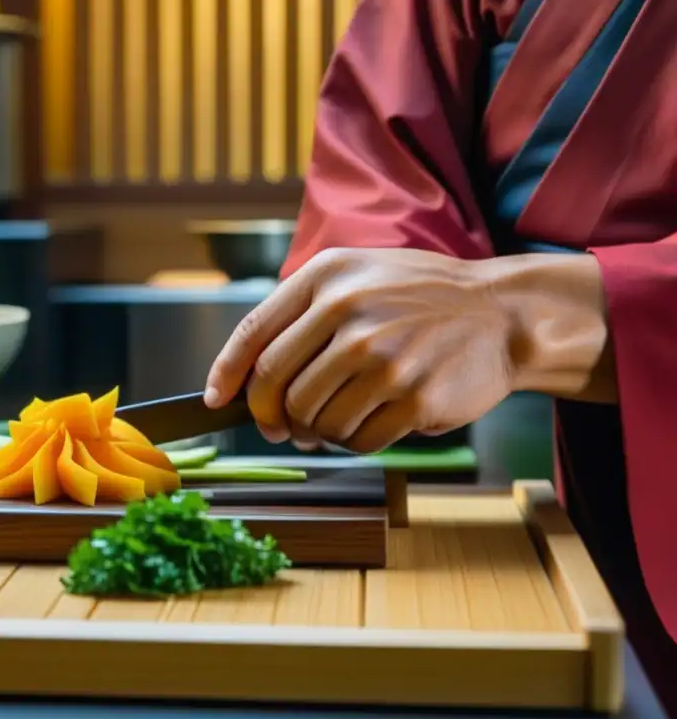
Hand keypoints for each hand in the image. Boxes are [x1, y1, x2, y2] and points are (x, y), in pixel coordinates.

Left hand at [203, 248, 518, 453]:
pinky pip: (356, 440)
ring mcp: (382, 357)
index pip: (254, 334)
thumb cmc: (418, 297)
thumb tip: (244, 380)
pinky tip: (371, 422)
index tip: (215, 401)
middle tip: (281, 427)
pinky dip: (354, 442)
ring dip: (318, 431)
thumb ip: (299, 314)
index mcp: (327, 278)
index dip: (226, 374)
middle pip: (276, 388)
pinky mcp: (413, 398)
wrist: (501, 312)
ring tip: (338, 417)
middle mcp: (349, 312)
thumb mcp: (355, 276)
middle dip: (269, 417)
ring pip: (314, 420)